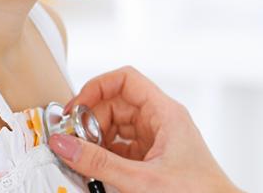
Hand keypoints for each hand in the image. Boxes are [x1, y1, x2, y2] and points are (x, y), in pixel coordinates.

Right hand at [49, 66, 242, 192]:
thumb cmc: (197, 192)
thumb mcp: (141, 179)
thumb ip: (99, 163)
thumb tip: (65, 144)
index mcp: (166, 112)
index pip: (126, 80)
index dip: (97, 87)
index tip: (74, 108)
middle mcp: (162, 121)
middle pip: (117, 104)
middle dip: (92, 120)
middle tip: (73, 141)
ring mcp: (158, 140)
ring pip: (118, 128)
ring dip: (97, 140)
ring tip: (83, 158)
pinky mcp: (154, 159)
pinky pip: (123, 148)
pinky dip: (106, 156)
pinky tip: (96, 170)